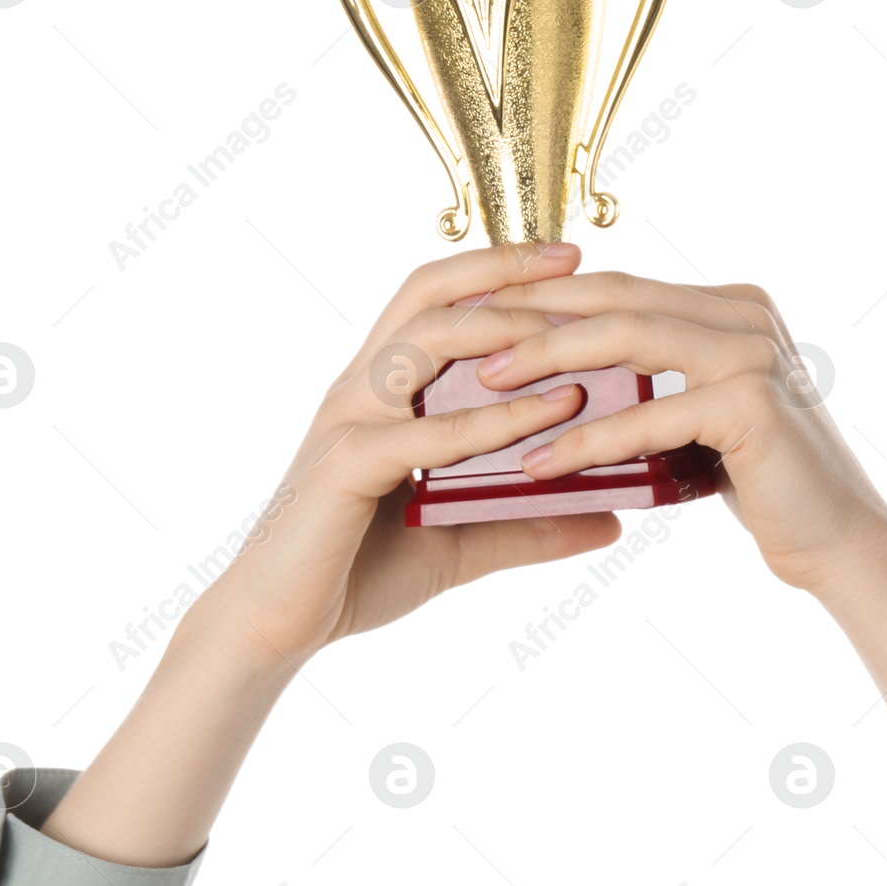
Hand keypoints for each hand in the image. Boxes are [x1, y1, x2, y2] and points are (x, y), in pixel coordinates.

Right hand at [193, 242, 620, 669]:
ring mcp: (350, 420)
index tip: (566, 259)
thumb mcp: (462, 541)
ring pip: (425, 339)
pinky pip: (428, 430)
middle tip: (574, 262)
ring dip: (504, 326)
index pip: (435, 299)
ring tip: (570, 327)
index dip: (496, 269)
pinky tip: (551, 412)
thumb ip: (530, 524)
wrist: (277, 626)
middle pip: (427, 293)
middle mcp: (362, 388)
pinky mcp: (346, 465)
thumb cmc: (359, 571)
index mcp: (382, 390)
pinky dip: (495, 418)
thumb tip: (609, 519)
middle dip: (503, 269)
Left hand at [469, 270, 886, 594]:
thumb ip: (654, 377)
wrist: (838, 544)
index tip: (477, 316)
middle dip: (533, 314)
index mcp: (729, 305)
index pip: (617, 286)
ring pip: (627, 337)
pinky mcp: (751, 401)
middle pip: (614, 297)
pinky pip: (651, 414)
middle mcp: (744, 312)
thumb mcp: (697, 414)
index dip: (545, 296)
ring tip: (484, 386)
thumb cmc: (762, 485)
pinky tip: (538, 462)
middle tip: (462, 340)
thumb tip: (566, 368)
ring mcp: (751, 350)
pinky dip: (588, 437)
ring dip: (548, 359)